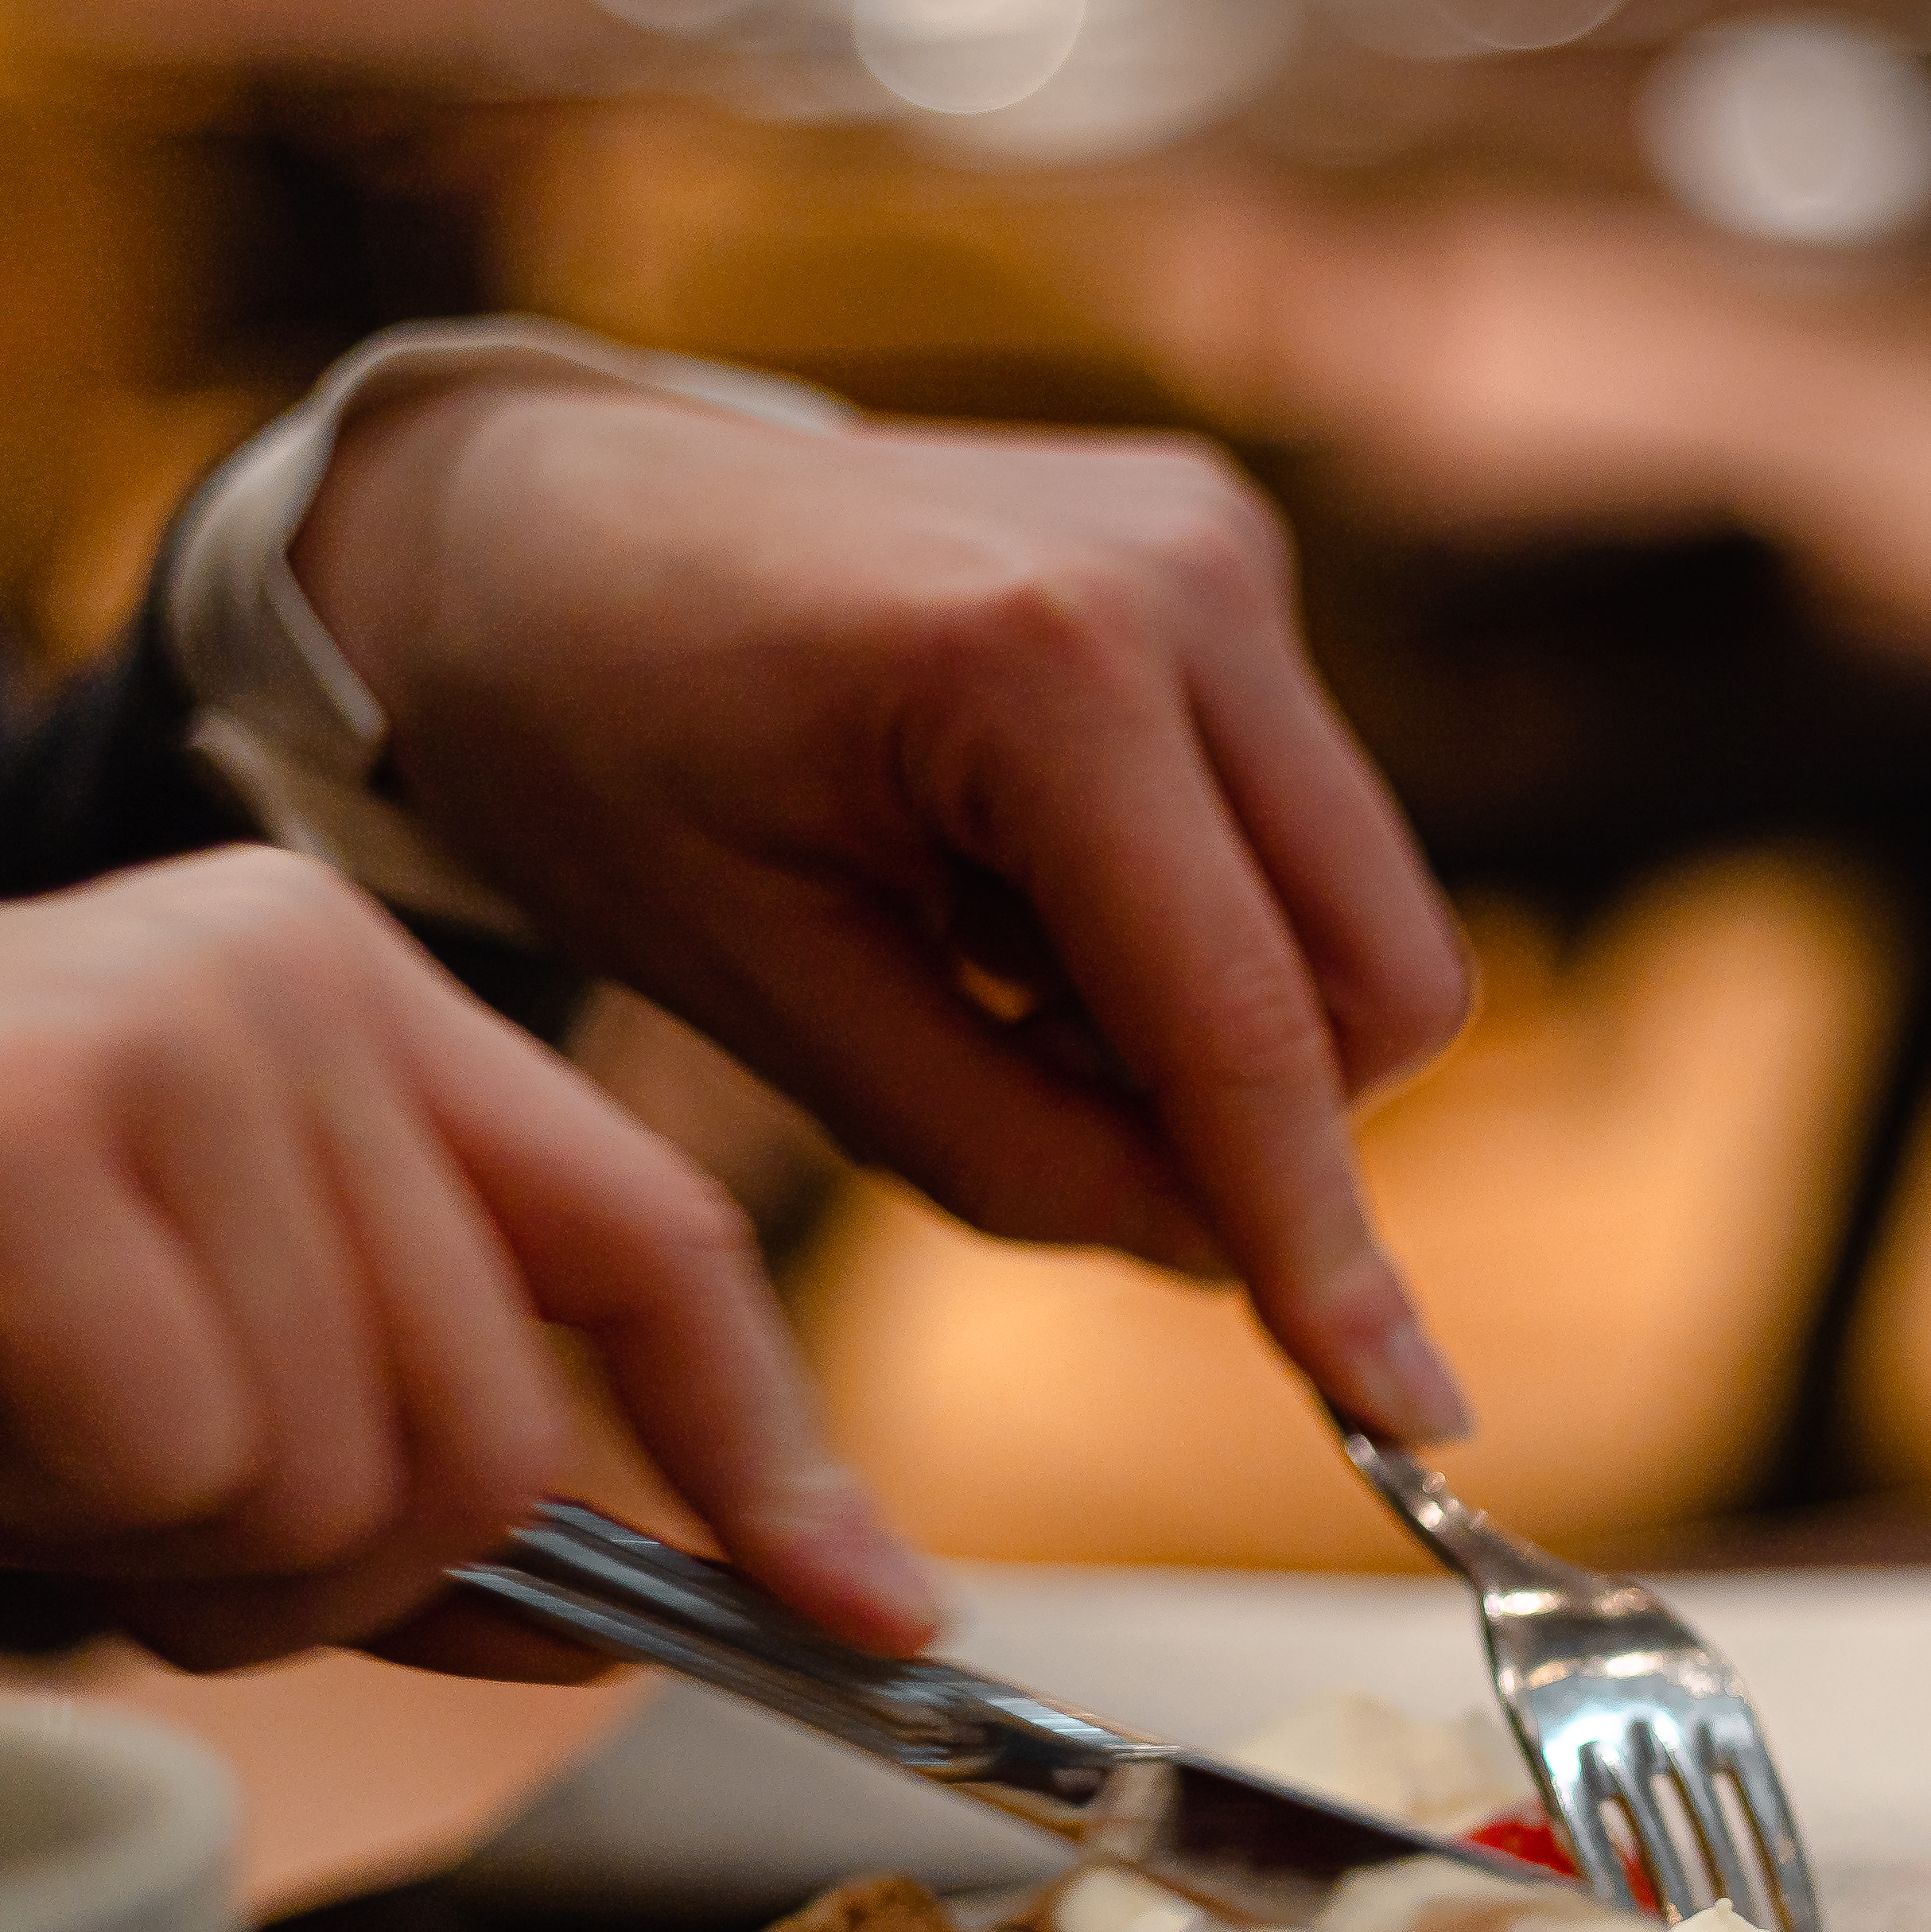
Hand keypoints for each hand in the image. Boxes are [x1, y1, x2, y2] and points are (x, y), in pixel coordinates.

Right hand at [0, 849, 933, 1673]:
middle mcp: (290, 966)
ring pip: (355, 1478)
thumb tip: (620, 1603)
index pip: (647, 1244)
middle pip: (499, 1438)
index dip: (772, 1457)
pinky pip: (180, 1467)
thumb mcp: (147, 1408)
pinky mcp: (34, 1134)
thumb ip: (381, 1483)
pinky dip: (41, 1509)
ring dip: (164, 1546)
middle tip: (82, 1484)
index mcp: (343, 992)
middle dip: (309, 1565)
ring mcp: (170, 1029)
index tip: (875, 1622)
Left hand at [294, 379, 1479, 1442]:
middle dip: (1260, 1121)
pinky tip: (1008, 884)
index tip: (1405, 1415)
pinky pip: (1296, 828)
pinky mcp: (1222, 553)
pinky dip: (1187, 923)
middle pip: (1378, 976)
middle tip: (1034, 1114)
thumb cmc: (591, 743)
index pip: (1249, 1026)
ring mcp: (1218, 543)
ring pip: (1357, 914)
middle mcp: (1183, 572)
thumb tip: (1224, 1254)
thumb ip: (1001, 1147)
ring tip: (983, 969)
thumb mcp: (761, 995)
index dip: (1323, 1246)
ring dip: (1210, 1019)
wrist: (525, 516)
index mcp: (1041, 665)